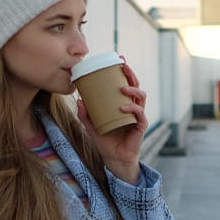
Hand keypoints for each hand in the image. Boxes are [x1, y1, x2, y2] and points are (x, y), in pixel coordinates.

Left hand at [76, 58, 146, 183]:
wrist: (114, 159)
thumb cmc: (105, 141)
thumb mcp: (91, 127)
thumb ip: (85, 115)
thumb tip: (79, 100)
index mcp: (123, 104)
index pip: (126, 83)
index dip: (125, 71)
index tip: (119, 60)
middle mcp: (132, 107)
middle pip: (135, 85)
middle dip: (130, 74)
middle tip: (122, 66)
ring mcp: (137, 116)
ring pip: (140, 96)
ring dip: (132, 89)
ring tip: (121, 88)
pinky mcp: (140, 126)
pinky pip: (139, 114)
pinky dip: (132, 108)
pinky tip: (122, 107)